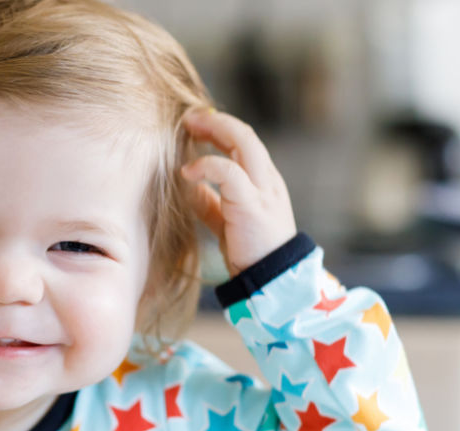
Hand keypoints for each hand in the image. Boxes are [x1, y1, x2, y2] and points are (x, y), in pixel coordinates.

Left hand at [181, 108, 297, 275]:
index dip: (219, 128)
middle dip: (215, 120)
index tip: (194, 125)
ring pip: (244, 142)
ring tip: (189, 128)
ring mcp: (263, 190)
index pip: (244, 141)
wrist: (273, 281)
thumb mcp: (227, 222)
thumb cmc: (251, 254)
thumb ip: (210, 203)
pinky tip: (187, 171)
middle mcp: (267, 180)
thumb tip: (187, 187)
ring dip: (214, 129)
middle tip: (188, 118)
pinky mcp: (252, 205)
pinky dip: (206, 165)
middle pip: (244, 134)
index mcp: (263, 182)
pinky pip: (229, 172)